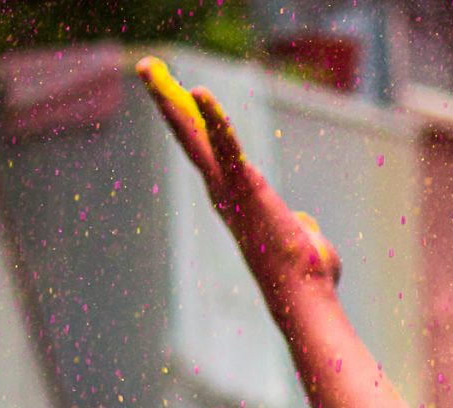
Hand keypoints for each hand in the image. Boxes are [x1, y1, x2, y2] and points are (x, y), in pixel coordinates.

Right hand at [137, 57, 342, 304]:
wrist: (303, 296)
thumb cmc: (306, 275)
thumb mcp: (302, 240)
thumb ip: (301, 227)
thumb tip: (306, 227)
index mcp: (234, 200)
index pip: (208, 152)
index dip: (191, 123)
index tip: (178, 96)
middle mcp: (222, 192)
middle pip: (189, 138)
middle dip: (166, 100)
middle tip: (146, 67)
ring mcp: (231, 191)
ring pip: (195, 137)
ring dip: (171, 101)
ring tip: (150, 68)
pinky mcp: (248, 188)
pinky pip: (227, 146)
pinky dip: (214, 119)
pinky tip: (197, 91)